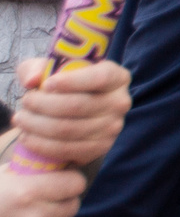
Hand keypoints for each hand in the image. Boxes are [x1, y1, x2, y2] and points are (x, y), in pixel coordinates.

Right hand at [0, 166, 85, 216]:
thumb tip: (55, 157)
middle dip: (64, 200)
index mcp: (27, 192)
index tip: (65, 180)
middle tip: (51, 198)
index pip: (75, 183)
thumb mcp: (2, 176)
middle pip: (73, 205)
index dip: (71, 180)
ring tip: (39, 216)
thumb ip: (28, 167)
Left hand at [11, 59, 128, 167]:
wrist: (75, 113)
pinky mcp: (100, 148)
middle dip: (43, 104)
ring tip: (22, 118)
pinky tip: (27, 136)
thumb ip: (38, 68)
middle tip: (25, 101)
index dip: (71, 81)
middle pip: (78, 105)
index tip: (46, 84)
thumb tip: (32, 80)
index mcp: (117, 76)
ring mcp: (113, 127)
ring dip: (37, 125)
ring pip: (68, 129)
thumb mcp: (52, 69)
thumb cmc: (65, 86)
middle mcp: (120, 102)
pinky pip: (66, 149)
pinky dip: (41, 144)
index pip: (100, 78)